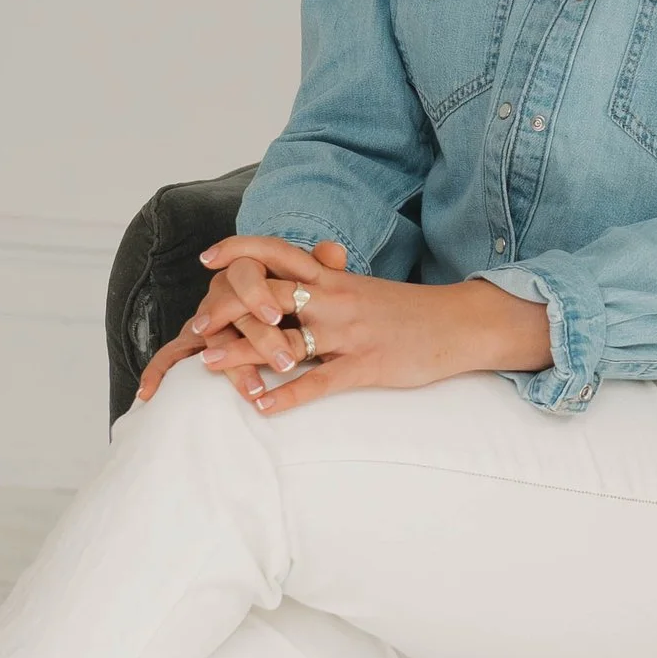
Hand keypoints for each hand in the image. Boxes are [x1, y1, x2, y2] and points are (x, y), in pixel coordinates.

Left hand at [135, 233, 551, 414]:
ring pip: (286, 341)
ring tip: (208, 366)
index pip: (278, 253)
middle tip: (197, 324)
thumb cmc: (407, 310)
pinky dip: (285, 396)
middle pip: (270, 295)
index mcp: (334, 277)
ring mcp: (349, 333)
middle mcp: (335, 299)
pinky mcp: (365, 366)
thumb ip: (331, 278)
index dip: (239, 251)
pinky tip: (260, 406)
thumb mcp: (364, 287)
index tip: (207, 259)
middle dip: (228, 308)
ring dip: (243, 354)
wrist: (458, 324)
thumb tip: (306, 265)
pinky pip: (318, 383)